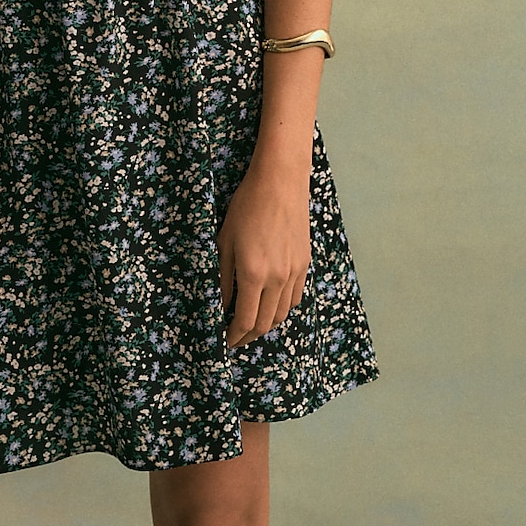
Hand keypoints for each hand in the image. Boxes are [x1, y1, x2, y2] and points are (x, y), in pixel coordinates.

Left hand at [216, 162, 310, 348]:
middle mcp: (277, 279)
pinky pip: (295, 297)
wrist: (280, 183)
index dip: (234, 336)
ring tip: (251, 323)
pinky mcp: (305, 264)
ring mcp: (294, 272)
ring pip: (283, 314)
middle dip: (249, 335)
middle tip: (236, 337)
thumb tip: (221, 304)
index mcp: (253, 274)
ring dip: (266, 324)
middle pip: (266, 323)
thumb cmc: (246, 206)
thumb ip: (222, 276)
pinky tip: (271, 303)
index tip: (225, 341)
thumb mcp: (225, 240)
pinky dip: (282, 308)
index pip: (245, 320)